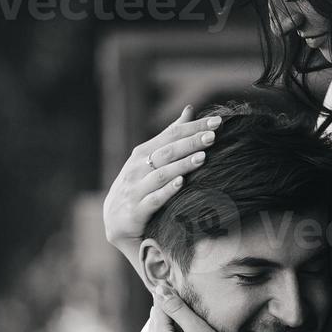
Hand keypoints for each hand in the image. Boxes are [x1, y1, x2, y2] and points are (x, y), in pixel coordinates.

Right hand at [103, 107, 220, 250]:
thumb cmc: (138, 186)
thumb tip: (190, 110)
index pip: (171, 134)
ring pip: (161, 174)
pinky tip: (181, 183)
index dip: (193, 127)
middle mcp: (136, 168)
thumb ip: (169, 137)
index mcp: (142, 153)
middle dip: (191, 143)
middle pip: (167, 151)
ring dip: (182, 165)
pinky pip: (154, 199)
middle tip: (213, 136)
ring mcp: (135, 189)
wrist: (114, 221)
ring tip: (203, 157)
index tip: (217, 122)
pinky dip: (167, 190)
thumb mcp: (150, 159)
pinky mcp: (135, 211)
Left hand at [141, 285, 238, 331]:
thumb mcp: (197, 327)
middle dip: (161, 314)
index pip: (158, 312)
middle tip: (168, 300)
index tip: (168, 287)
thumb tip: (159, 289)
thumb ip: (176, 308)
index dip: (166, 299)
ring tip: (163, 318)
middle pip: (153, 327)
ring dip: (156, 330)